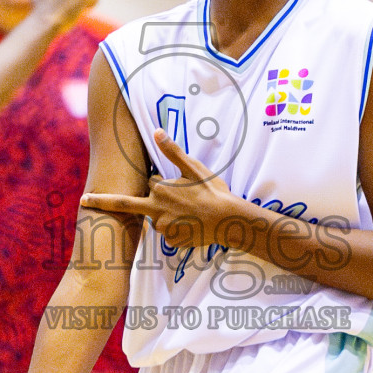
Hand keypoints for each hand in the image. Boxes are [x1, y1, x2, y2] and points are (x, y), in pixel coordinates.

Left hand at [80, 129, 239, 249]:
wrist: (227, 220)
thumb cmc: (212, 192)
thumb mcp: (193, 168)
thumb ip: (172, 152)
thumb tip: (156, 132)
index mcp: (159, 190)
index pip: (152, 182)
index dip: (162, 181)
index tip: (177, 183)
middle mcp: (156, 210)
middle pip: (145, 203)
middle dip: (146, 200)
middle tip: (158, 201)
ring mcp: (163, 228)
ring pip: (159, 219)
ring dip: (168, 215)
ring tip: (191, 213)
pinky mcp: (172, 241)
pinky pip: (170, 234)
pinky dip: (178, 230)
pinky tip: (193, 225)